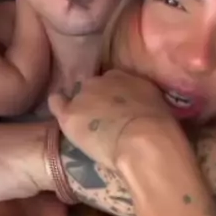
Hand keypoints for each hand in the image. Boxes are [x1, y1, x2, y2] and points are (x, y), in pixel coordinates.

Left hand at [48, 69, 176, 170]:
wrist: (144, 140)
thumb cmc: (159, 126)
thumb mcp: (155, 103)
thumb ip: (140, 98)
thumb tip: (136, 104)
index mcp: (123, 76)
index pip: (112, 81)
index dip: (113, 96)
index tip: (116, 108)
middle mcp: (100, 80)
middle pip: (92, 88)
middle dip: (96, 101)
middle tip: (104, 120)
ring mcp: (82, 96)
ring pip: (76, 99)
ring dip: (81, 109)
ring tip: (88, 127)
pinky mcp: (69, 114)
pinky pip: (56, 103)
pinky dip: (58, 106)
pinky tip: (61, 112)